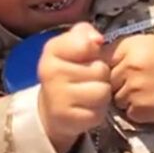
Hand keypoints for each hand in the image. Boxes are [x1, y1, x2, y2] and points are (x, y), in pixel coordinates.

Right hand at [37, 23, 111, 152]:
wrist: (52, 107)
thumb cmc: (68, 71)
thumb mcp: (72, 45)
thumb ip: (84, 33)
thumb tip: (97, 39)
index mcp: (52, 50)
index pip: (86, 43)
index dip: (93, 51)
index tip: (86, 56)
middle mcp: (51, 72)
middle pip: (100, 69)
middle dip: (100, 75)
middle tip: (88, 79)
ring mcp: (58, 97)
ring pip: (102, 91)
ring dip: (101, 94)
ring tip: (88, 93)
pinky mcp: (68, 119)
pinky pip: (98, 113)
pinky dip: (97, 111)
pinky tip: (85, 108)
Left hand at [109, 34, 153, 122]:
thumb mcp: (142, 43)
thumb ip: (119, 49)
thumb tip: (96, 58)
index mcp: (127, 49)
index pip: (101, 61)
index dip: (106, 67)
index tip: (115, 69)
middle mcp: (128, 68)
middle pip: (106, 81)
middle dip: (116, 83)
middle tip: (133, 81)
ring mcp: (133, 90)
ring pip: (115, 99)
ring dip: (125, 97)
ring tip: (143, 91)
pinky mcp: (140, 110)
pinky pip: (127, 112)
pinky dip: (135, 110)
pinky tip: (148, 101)